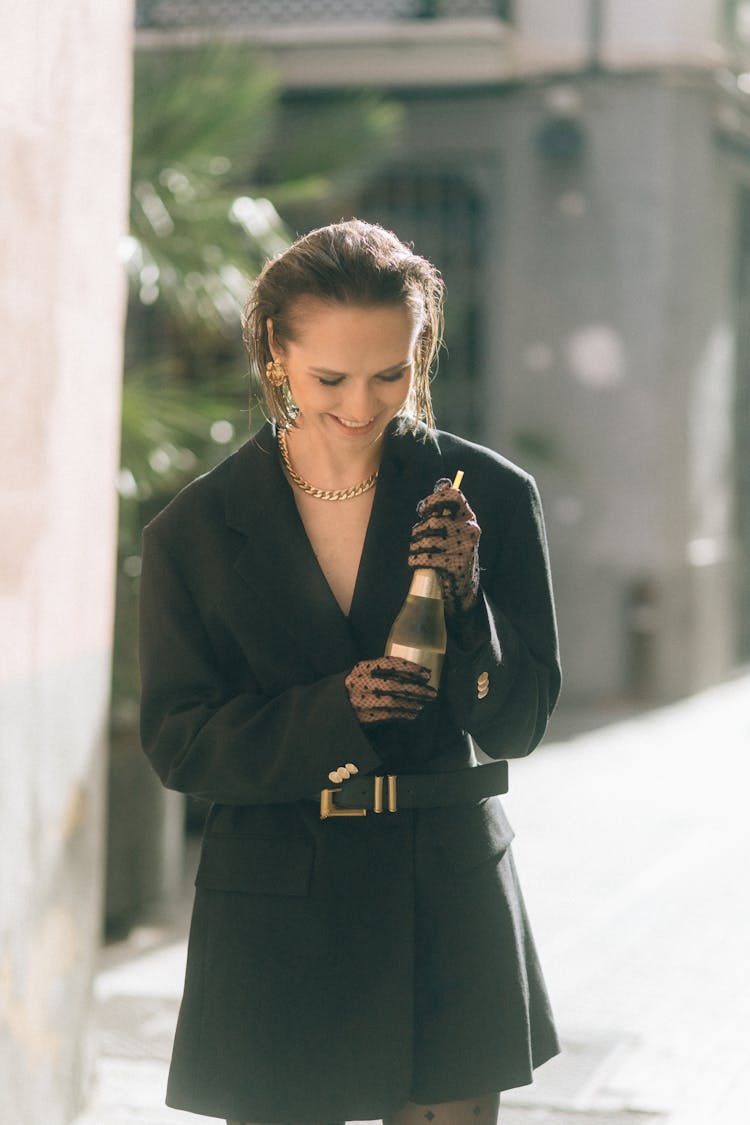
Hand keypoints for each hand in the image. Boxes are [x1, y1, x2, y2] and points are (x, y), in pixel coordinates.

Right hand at [345, 656, 436, 724]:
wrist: (332, 706)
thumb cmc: (353, 686)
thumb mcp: (362, 672)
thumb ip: (381, 671)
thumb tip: (413, 672)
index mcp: (362, 668)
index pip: (389, 665)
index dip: (410, 668)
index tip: (426, 673)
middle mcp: (361, 683)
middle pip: (394, 685)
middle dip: (416, 689)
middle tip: (432, 691)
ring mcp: (362, 701)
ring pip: (393, 702)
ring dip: (413, 702)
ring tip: (425, 701)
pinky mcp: (364, 717)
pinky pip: (389, 715)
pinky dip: (404, 713)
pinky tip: (414, 712)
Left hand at [409, 478, 480, 615]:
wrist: (462, 588)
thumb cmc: (453, 553)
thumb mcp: (454, 530)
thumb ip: (446, 509)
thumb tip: (442, 482)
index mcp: (468, 518)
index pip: (454, 496)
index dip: (434, 499)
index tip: (423, 510)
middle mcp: (469, 530)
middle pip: (434, 522)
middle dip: (419, 530)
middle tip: (416, 537)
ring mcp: (464, 548)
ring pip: (427, 540)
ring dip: (415, 546)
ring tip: (415, 551)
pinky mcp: (455, 565)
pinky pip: (426, 557)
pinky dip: (415, 559)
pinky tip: (414, 561)